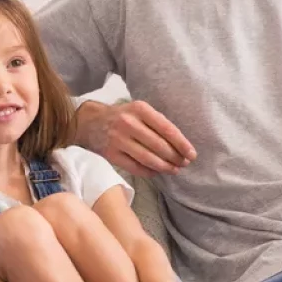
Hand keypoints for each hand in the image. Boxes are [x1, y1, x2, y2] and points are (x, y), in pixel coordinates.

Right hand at [77, 100, 195, 177]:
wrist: (90, 122)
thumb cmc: (122, 117)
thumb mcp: (139, 111)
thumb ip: (157, 123)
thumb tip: (181, 145)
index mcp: (140, 109)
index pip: (167, 128)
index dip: (181, 144)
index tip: (192, 154)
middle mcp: (128, 123)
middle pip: (159, 146)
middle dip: (175, 157)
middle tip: (184, 164)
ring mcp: (118, 139)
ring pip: (148, 158)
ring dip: (164, 167)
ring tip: (174, 170)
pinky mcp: (111, 154)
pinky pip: (135, 167)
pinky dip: (149, 172)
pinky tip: (157, 172)